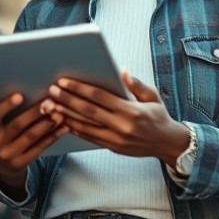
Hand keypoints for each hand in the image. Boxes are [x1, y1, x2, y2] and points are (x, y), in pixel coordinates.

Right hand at [0, 93, 68, 196]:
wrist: (4, 166)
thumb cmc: (2, 134)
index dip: (6, 106)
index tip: (20, 95)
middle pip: (17, 126)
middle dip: (34, 113)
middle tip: (50, 102)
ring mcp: (9, 155)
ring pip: (31, 137)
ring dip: (47, 124)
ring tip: (60, 113)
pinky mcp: (23, 163)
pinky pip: (40, 147)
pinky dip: (53, 136)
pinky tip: (63, 127)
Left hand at [42, 71, 189, 165]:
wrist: (167, 143)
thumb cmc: (159, 117)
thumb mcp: (153, 96)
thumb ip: (136, 84)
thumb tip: (122, 72)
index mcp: (130, 110)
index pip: (99, 97)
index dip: (79, 88)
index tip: (64, 82)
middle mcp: (121, 126)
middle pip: (87, 111)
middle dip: (67, 100)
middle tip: (52, 91)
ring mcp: (115, 139)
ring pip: (85, 126)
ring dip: (66, 116)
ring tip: (51, 107)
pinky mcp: (112, 147)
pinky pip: (89, 137)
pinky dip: (75, 129)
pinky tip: (64, 121)